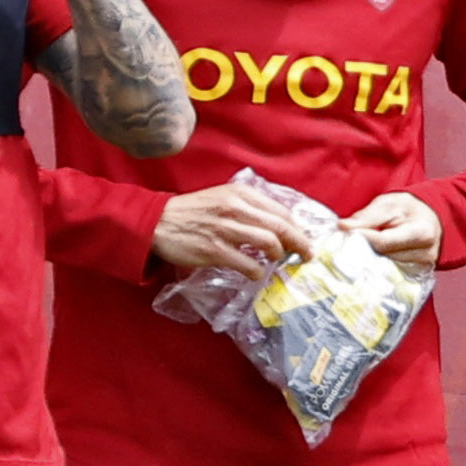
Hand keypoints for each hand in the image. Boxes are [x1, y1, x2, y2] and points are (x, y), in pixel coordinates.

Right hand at [151, 180, 309, 274]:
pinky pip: (249, 265)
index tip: (305, 239)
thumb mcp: (224, 197)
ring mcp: (225, 230)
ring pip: (270, 244)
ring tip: (277, 260)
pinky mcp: (215, 251)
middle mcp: (235, 208)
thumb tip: (282, 225)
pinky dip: (258, 272)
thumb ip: (251, 207)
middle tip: (307, 255)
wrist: (158, 222)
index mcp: (241, 193)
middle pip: (281, 227)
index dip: (298, 228)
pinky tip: (256, 273)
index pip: (282, 211)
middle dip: (300, 243)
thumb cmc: (195, 211)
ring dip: (279, 256)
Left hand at [343, 190, 441, 269]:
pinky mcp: (414, 277)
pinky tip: (369, 258)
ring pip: (382, 269)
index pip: (383, 242)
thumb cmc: (409, 210)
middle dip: (362, 249)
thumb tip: (343, 226)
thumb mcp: (389, 204)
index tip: (344, 230)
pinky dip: (376, 267)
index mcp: (421, 233)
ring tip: (360, 247)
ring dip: (367, 259)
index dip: (361, 237)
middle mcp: (424, 256)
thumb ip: (367, 216)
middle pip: (382, 258)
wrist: (431, 222)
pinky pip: (388, 275)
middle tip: (347, 240)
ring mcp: (420, 270)